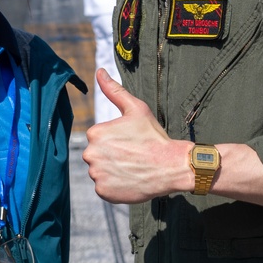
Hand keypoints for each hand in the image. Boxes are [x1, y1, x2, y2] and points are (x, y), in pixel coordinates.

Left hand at [82, 68, 190, 203]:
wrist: (171, 166)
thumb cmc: (154, 136)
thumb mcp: (135, 108)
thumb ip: (113, 90)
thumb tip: (99, 71)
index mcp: (95, 133)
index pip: (98, 139)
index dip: (115, 141)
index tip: (130, 142)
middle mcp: (91, 154)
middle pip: (97, 155)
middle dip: (111, 156)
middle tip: (132, 156)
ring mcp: (97, 175)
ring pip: (100, 171)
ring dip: (112, 171)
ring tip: (132, 167)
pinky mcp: (104, 192)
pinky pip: (104, 187)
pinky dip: (114, 185)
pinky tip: (129, 179)